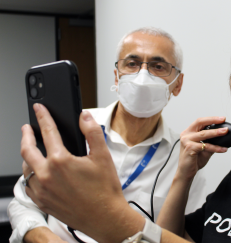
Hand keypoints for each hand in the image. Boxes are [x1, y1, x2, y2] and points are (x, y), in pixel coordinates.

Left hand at [21, 103, 143, 242]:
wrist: (104, 217)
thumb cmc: (105, 190)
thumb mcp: (103, 156)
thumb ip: (92, 133)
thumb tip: (84, 117)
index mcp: (60, 161)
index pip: (48, 132)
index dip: (43, 117)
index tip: (39, 109)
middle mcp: (46, 175)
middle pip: (27, 149)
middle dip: (26, 135)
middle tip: (27, 128)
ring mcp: (42, 190)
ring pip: (25, 167)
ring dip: (27, 155)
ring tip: (32, 149)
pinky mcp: (42, 202)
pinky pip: (28, 185)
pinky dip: (29, 174)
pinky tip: (36, 172)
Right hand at [178, 116, 228, 179]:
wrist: (186, 172)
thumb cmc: (194, 160)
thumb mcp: (204, 148)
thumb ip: (211, 141)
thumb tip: (223, 136)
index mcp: (188, 133)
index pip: (200, 121)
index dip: (211, 118)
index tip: (221, 118)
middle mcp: (186, 135)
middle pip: (200, 123)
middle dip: (213, 120)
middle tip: (223, 120)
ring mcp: (186, 141)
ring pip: (204, 134)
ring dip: (216, 133)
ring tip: (225, 132)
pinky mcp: (190, 148)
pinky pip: (206, 146)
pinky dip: (216, 147)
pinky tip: (223, 149)